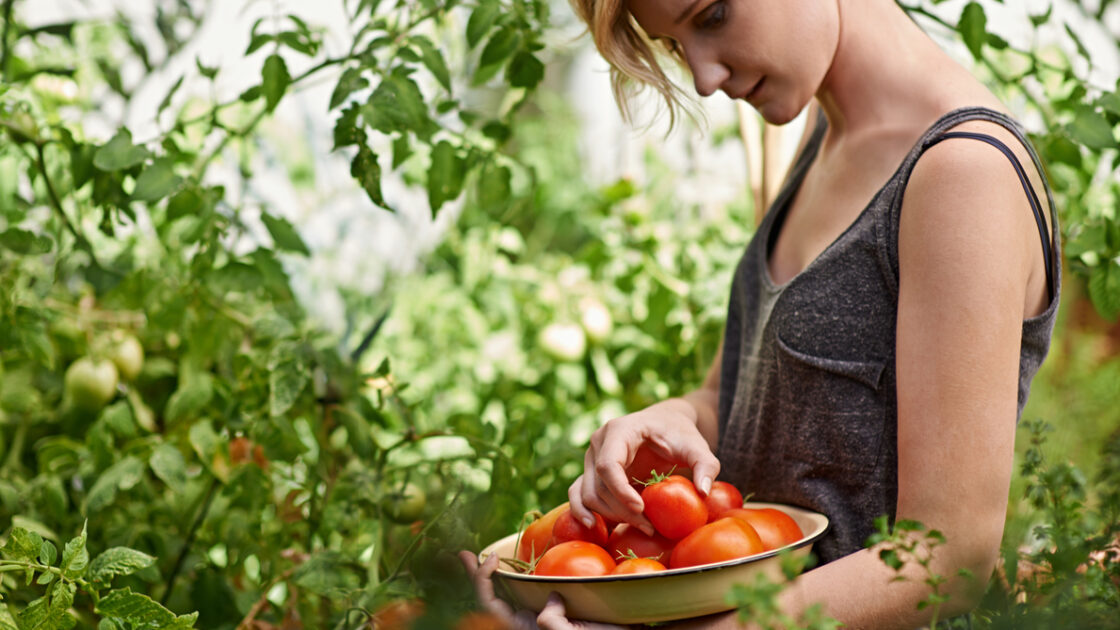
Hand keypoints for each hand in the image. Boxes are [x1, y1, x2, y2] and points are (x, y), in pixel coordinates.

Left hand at [457, 551, 627, 629]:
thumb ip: (551, 623)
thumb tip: (549, 599)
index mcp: (524, 629)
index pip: (489, 603)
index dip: (482, 579)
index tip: (491, 557)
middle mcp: (526, 622)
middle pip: (490, 597)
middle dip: (474, 575)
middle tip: (458, 553)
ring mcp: (537, 615)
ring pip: (506, 594)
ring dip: (490, 575)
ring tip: (477, 556)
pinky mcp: (553, 609)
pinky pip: (527, 591)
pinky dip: (516, 577)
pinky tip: (515, 566)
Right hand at [568, 398, 720, 534]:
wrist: (664, 424)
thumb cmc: (679, 434)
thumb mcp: (697, 446)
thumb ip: (706, 465)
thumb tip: (703, 492)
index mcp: (619, 430)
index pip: (608, 465)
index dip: (621, 491)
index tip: (642, 509)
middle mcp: (598, 443)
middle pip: (598, 485)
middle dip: (622, 511)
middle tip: (650, 526)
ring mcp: (591, 458)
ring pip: (588, 495)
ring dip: (611, 516)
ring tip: (643, 526)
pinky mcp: (590, 473)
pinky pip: (579, 495)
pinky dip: (584, 512)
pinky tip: (596, 528)